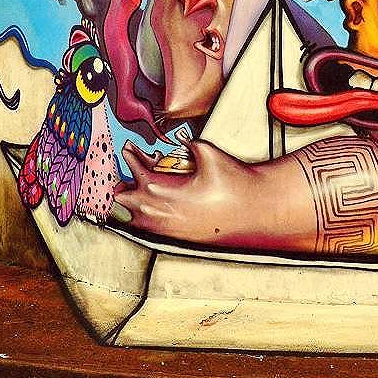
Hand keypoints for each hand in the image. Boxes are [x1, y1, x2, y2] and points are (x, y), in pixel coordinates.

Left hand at [113, 140, 254, 242]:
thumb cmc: (234, 182)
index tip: (129, 148)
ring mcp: (169, 228)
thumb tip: (179, 140)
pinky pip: (150, 230)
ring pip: (135, 219)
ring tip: (137, 191)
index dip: (131, 158)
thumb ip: (188, 144)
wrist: (254, 208)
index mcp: (166, 191)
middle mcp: (162, 213)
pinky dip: (145, 218)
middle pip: (125, 202)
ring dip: (133, 204)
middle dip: (124, 185)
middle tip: (127, 173)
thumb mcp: (209, 153)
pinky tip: (152, 210)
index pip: (138, 173)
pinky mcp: (179, 237)